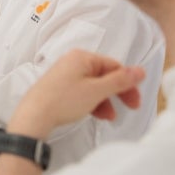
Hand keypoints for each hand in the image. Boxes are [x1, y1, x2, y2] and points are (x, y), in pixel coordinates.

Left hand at [8, 49, 145, 139]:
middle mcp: (72, 62)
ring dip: (105, 101)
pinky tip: (95, 114)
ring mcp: (65, 75)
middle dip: (117, 93)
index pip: (114, 65)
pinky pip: (82, 92)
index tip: (135, 99)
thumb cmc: (61, 100)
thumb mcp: (97, 91)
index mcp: (82, 57)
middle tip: (129, 107)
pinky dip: (92, 102)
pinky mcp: (59, 87)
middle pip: (104, 75)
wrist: (35, 115)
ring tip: (108, 116)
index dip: (128, 83)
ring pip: (94, 86)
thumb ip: (120, 81)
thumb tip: (139, 70)